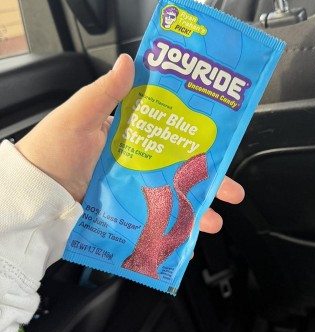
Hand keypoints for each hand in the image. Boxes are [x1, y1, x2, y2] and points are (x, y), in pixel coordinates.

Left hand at [15, 54, 243, 232]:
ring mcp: (133, 190)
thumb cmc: (51, 153)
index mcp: (129, 137)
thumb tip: (130, 62)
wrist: (34, 197)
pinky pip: (155, 219)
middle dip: (208, 181)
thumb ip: (105, 93)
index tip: (220, 143)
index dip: (197, 139)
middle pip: (180, 171)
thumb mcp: (78, 116)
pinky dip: (172, 229)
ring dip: (196, 210)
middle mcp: (136, 163)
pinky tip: (186, 237)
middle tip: (232, 190)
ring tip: (213, 220)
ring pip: (172, 199)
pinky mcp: (127, 212)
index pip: (171, 135)